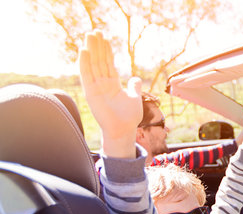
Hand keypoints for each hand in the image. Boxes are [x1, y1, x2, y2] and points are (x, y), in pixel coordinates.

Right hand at [78, 30, 141, 157]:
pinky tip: (84, 51)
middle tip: (95, 31)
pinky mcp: (91, 93)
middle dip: (97, 46)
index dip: (106, 51)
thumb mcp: (134, 98)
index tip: (104, 38)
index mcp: (112, 84)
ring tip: (90, 35)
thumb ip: (134, 87)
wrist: (123, 129)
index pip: (108, 63)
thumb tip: (135, 78)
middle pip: (98, 61)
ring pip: (92, 65)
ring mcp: (96, 87)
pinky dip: (84, 63)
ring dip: (90, 50)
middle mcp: (102, 84)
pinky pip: (86, 75)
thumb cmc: (129, 117)